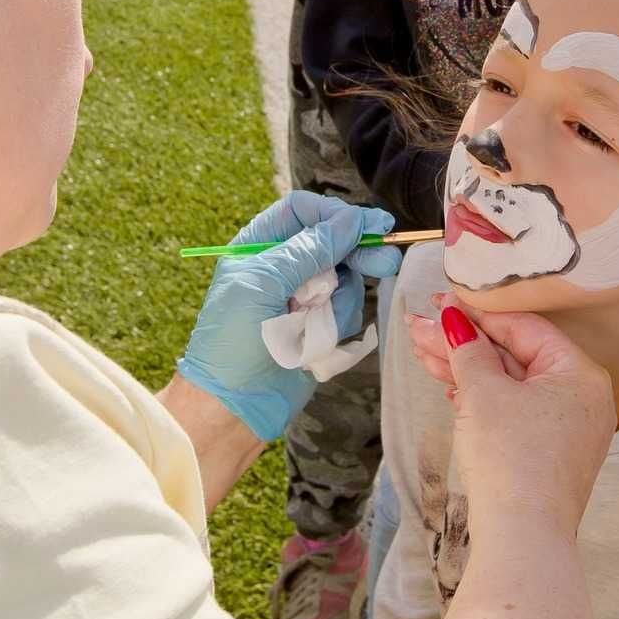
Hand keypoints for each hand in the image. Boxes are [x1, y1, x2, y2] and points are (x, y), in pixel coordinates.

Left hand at [177, 192, 399, 439]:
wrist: (232, 407)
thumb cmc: (233, 342)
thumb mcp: (264, 284)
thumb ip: (309, 249)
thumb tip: (351, 220)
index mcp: (258, 246)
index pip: (303, 211)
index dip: (336, 213)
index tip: (369, 225)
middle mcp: (282, 266)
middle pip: (333, 240)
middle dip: (358, 251)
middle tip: (386, 259)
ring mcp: (302, 297)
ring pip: (346, 278)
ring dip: (339, 300)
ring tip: (316, 325)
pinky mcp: (319, 326)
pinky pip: (346, 311)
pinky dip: (336, 326)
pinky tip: (314, 344)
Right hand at [406, 298, 614, 535]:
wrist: (522, 540)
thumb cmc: (510, 459)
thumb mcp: (483, 393)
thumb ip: (467, 350)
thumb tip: (453, 321)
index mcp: (581, 375)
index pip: (525, 328)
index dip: (477, 313)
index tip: (440, 302)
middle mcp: (583, 399)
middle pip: (515, 356)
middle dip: (463, 343)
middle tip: (418, 328)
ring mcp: (567, 430)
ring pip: (511, 387)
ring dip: (465, 369)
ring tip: (420, 353)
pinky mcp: (548, 456)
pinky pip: (514, 413)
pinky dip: (482, 400)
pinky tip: (450, 387)